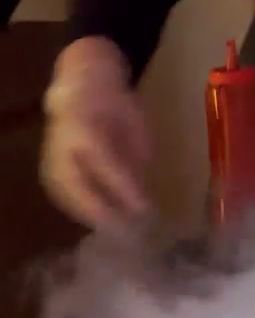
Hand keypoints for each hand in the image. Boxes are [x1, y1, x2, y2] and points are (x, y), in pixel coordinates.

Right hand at [40, 38, 150, 230]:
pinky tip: (99, 222)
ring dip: (91, 217)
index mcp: (86, 126)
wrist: (81, 84)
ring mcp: (51, 156)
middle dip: (106, 213)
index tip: (145, 209)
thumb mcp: (135, 122)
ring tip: (117, 233)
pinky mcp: (48, 168)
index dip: (125, 190)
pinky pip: (62, 195)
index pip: (106, 165)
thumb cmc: (114, 102)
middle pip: (80, 187)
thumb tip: (142, 190)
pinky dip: (80, 211)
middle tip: (131, 233)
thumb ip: (137, 154)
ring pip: (67, 196)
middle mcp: (63, 144)